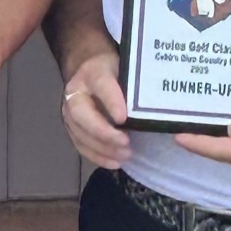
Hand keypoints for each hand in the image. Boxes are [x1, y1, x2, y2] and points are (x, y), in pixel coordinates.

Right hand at [60, 53, 131, 168]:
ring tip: (125, 155)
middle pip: (82, 114)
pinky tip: (114, 162)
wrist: (90, 69)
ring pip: (79, 132)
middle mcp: (76, 91)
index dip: (111, 102)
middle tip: (126, 143)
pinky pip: (79, 144)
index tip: (123, 118)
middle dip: (103, 132)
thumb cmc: (116, 71)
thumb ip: (137, 84)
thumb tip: (161, 106)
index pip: (101, 84)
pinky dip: (96, 156)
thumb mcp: (127, 68)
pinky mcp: (71, 126)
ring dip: (102, 147)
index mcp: (93, 71)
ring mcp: (68, 110)